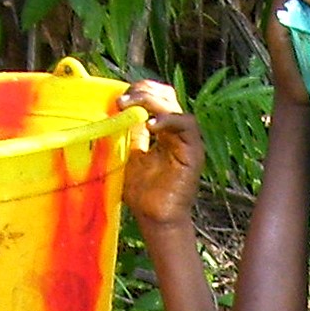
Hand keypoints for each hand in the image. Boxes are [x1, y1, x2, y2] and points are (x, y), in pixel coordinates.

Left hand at [118, 81, 202, 225]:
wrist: (155, 219)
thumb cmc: (142, 193)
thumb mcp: (128, 155)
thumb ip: (127, 133)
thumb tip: (115, 111)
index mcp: (163, 132)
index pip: (156, 98)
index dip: (139, 92)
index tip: (118, 99)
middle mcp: (176, 133)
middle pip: (166, 96)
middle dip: (143, 91)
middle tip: (123, 100)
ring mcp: (186, 141)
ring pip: (174, 106)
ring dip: (152, 101)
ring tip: (132, 106)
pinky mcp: (194, 152)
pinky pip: (186, 125)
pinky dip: (169, 120)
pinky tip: (150, 125)